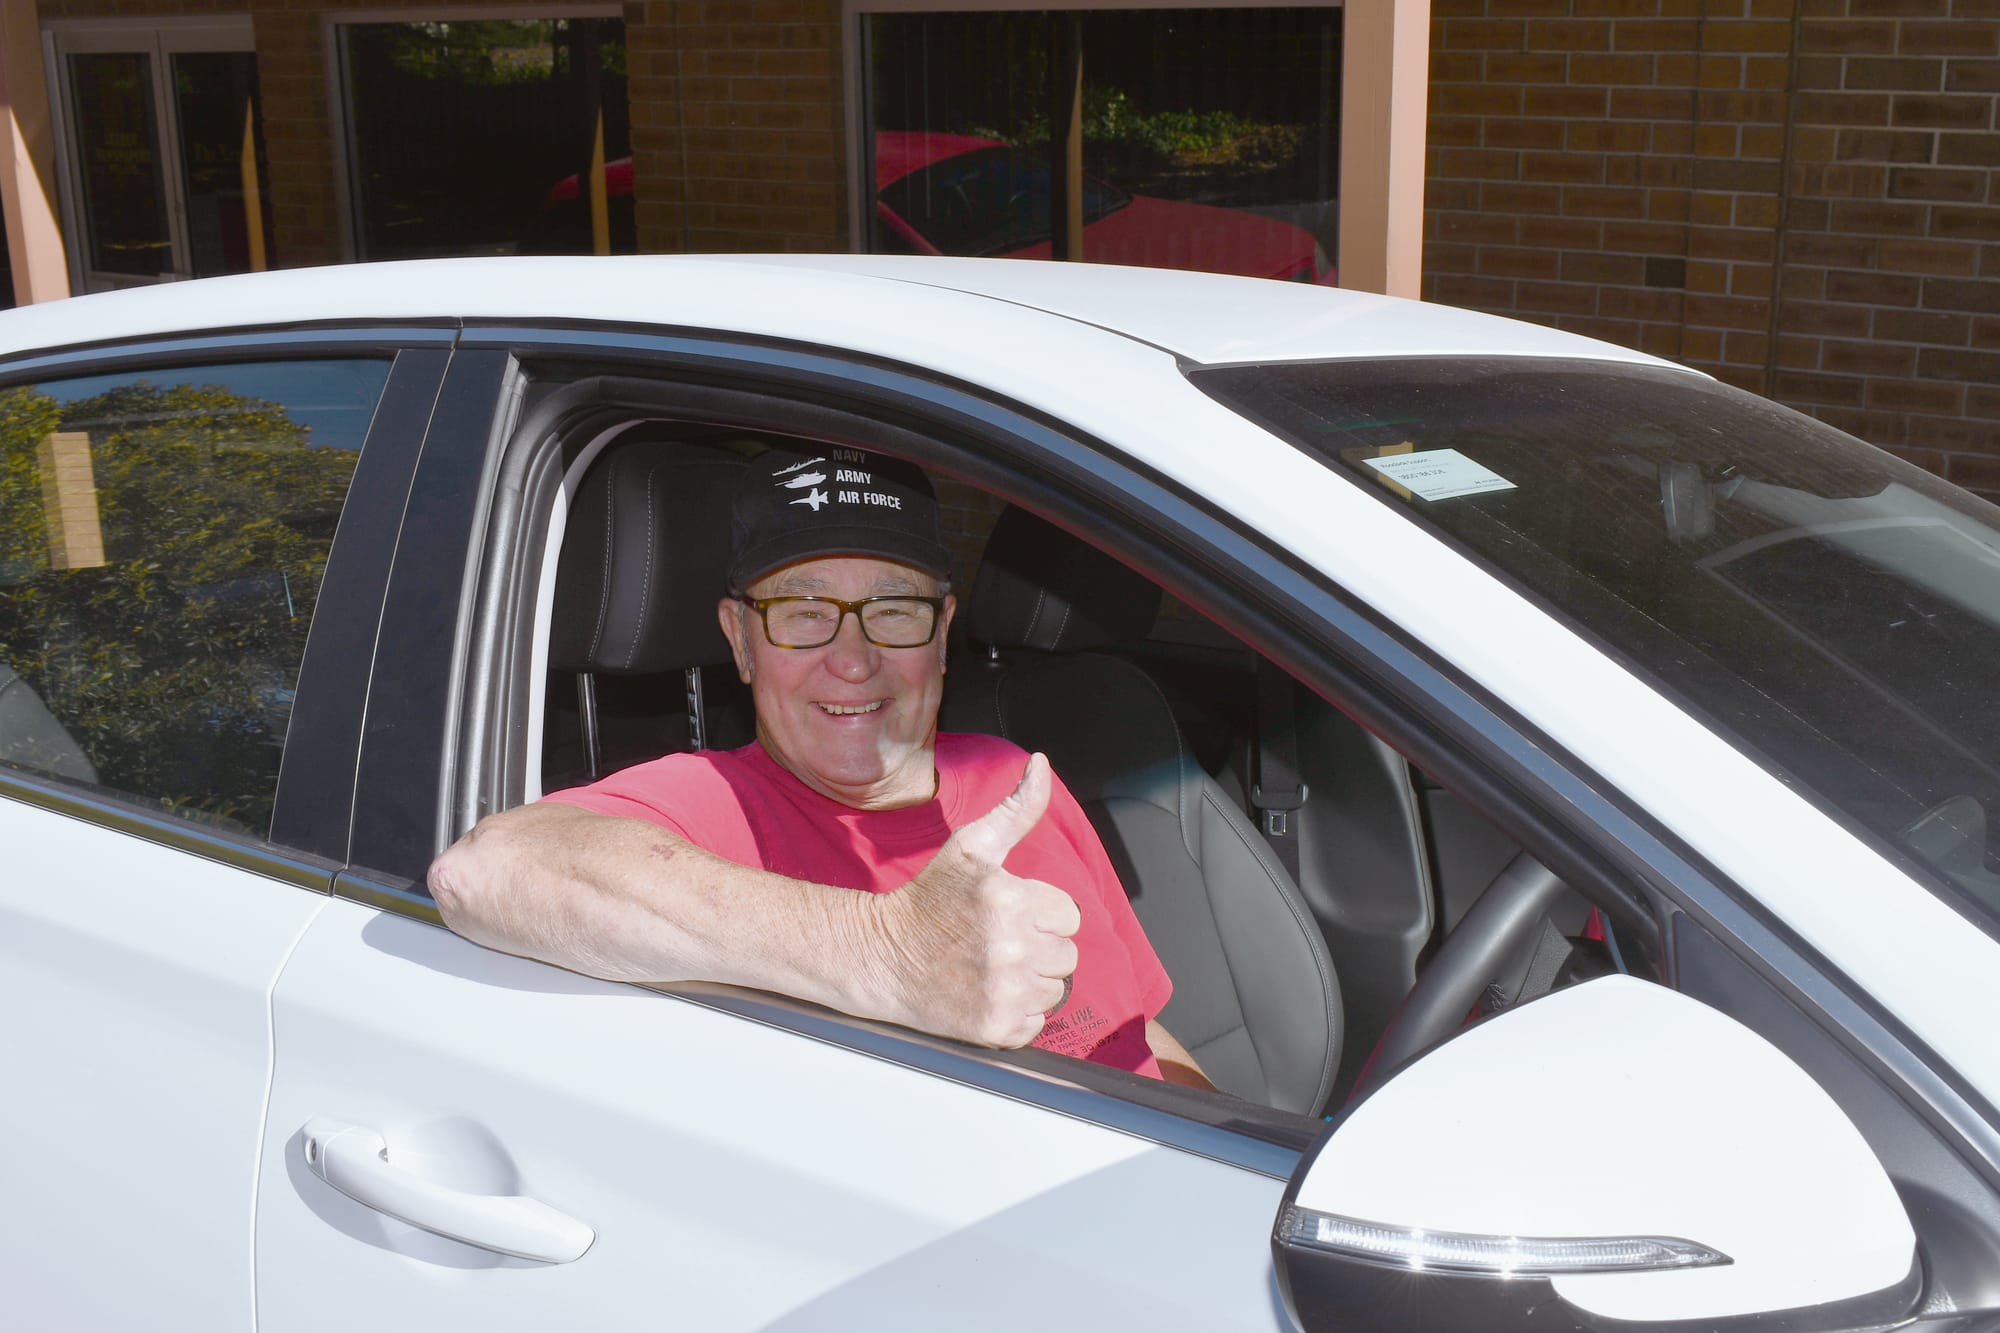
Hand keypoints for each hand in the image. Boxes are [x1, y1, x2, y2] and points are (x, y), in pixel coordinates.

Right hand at [867, 753, 1081, 1047]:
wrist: (880, 957)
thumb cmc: (929, 899)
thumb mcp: (971, 846)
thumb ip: (1016, 809)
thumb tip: (1041, 763)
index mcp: (1010, 899)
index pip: (1069, 915)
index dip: (1041, 913)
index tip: (1007, 914)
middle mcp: (1011, 947)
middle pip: (1067, 955)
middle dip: (1038, 948)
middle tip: (996, 942)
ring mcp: (1004, 991)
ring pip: (1055, 991)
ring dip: (1030, 982)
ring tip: (990, 967)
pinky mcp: (996, 1028)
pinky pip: (1037, 1024)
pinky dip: (1017, 1014)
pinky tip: (986, 994)